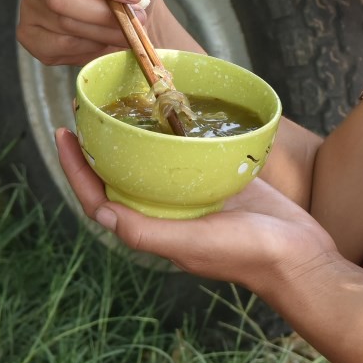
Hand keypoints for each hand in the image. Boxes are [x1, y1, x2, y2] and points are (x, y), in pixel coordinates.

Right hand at [18, 0, 158, 65]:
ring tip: (125, 28)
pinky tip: (99, 37)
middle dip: (103, 12)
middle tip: (134, 18)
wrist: (128, 14)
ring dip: (102, 30)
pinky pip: (56, 46)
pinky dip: (86, 47)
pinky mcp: (29, 34)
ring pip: (62, 23)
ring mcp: (29, 3)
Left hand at [54, 128, 338, 294]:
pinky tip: (170, 111)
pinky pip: (186, 156)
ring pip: (150, 164)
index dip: (77, 169)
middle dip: (99, 148)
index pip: (100, 197)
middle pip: (120, 177)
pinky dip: (172, 136)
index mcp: (153, 229)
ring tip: (119, 106)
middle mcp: (166, 213)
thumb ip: (146, 232)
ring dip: (132, 138)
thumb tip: (100, 212)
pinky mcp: (218, 183)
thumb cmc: (247, 255)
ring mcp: (192, 198)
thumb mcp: (192, 245)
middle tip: (87, 111)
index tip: (64, 133)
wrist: (299, 256)